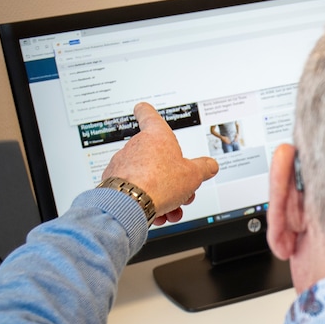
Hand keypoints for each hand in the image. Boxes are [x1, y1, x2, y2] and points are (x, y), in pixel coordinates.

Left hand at [101, 103, 218, 224]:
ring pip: (147, 176)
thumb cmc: (158, 182)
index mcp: (156, 136)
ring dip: (163, 194)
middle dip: (173, 177)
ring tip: (172, 209)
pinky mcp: (114, 181)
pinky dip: (147, 200)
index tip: (143, 110)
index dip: (147, 112)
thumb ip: (204, 168)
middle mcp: (137, 146)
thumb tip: (210, 165)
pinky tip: (158, 213)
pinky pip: (135, 189)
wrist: (130, 202)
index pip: (148, 114)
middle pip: (157, 157)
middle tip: (183, 192)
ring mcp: (123, 163)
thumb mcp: (193, 175)